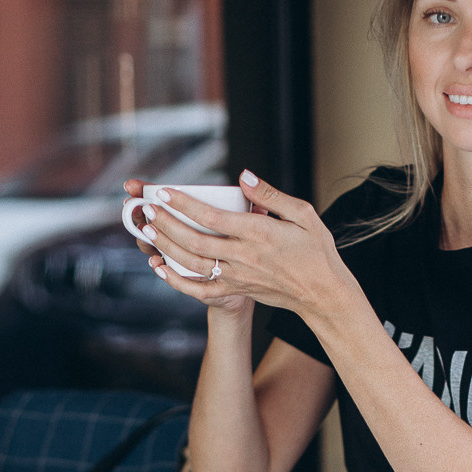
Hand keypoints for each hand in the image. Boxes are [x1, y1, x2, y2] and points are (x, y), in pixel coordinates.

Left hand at [124, 171, 358, 322]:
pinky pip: (200, 290)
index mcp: (259, 233)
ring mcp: (238, 276)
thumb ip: (271, 195)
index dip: (184, 204)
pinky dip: (177, 281)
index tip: (165, 192)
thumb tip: (243, 177)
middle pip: (195, 239)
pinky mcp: (237, 290)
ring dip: (168, 246)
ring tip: (149, 230)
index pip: (212, 216)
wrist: (324, 294)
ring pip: (193, 263)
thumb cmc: (317, 252)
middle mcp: (244, 256)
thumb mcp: (303, 215)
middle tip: (147, 209)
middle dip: (167, 223)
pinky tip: (161, 268)